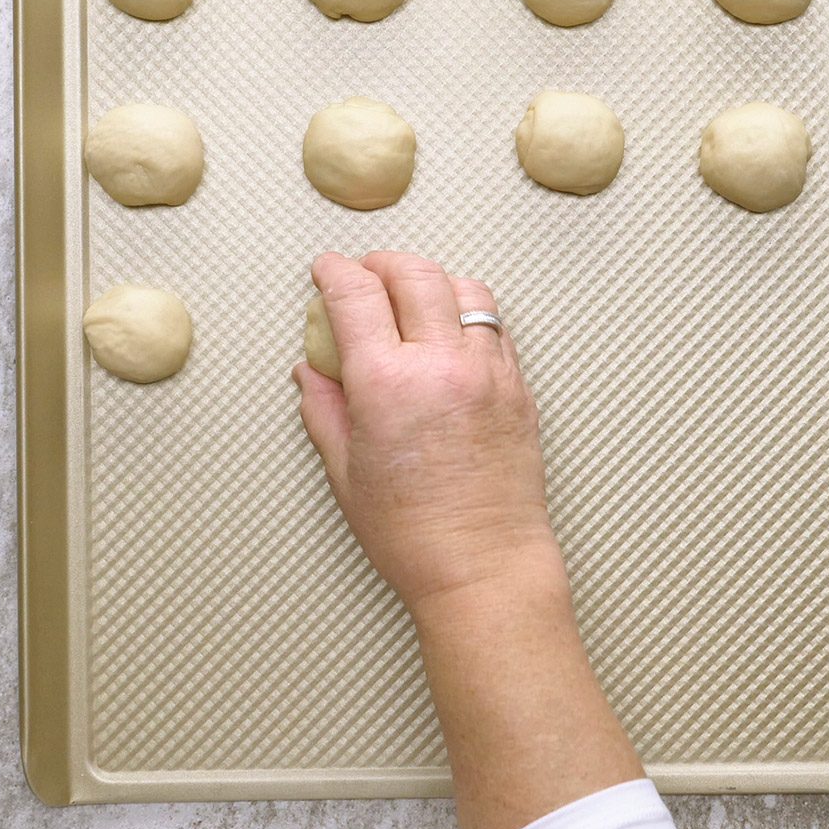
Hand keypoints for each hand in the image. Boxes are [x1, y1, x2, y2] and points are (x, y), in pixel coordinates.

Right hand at [293, 251, 562, 610]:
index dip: (334, 272)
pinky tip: (452, 331)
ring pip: (465, 288)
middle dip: (382, 263)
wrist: (483, 566)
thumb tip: (311, 371)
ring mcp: (488, 372)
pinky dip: (469, 314)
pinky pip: (496, 326)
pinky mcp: (518, 387)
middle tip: (365, 273)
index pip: (356, 295)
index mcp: (387, 384)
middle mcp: (441, 366)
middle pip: (414, 274)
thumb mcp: (345, 471)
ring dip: (432, 281)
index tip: (324, 270)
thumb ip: (324, 409)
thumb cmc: (413, 533)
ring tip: (412, 296)